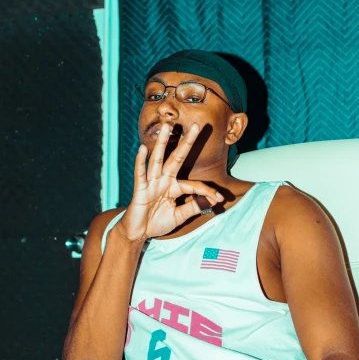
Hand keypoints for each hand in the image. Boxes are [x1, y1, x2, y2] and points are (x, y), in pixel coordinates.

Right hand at [118, 122, 223, 241]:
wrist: (139, 232)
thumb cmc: (157, 222)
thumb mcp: (179, 216)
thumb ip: (193, 208)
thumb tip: (210, 201)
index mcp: (174, 187)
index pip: (194, 185)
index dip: (207, 191)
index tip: (219, 199)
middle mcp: (164, 180)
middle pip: (177, 158)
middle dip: (186, 143)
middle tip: (197, 126)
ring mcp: (151, 183)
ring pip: (158, 159)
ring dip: (162, 143)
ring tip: (167, 126)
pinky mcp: (140, 189)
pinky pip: (140, 173)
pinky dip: (140, 161)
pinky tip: (142, 148)